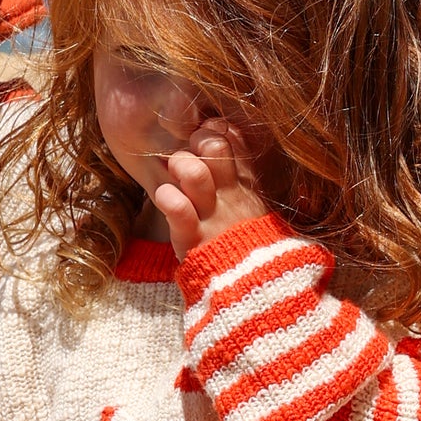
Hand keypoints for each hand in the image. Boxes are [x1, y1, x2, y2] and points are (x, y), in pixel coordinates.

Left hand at [152, 119, 269, 259]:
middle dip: (196, 141)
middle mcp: (231, 196)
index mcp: (246, 186)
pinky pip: (178, 208)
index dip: (217, 130)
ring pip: (195, 172)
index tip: (206, 133)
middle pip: (216, 147)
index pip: (234, 140)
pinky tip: (165, 199)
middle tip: (188, 151)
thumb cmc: (245, 247)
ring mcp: (213, 216)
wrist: (255, 290)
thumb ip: (238, 180)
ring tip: (174, 173)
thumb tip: (221, 145)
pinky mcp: (194, 238)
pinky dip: (167, 198)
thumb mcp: (252, 210)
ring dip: (180, 166)